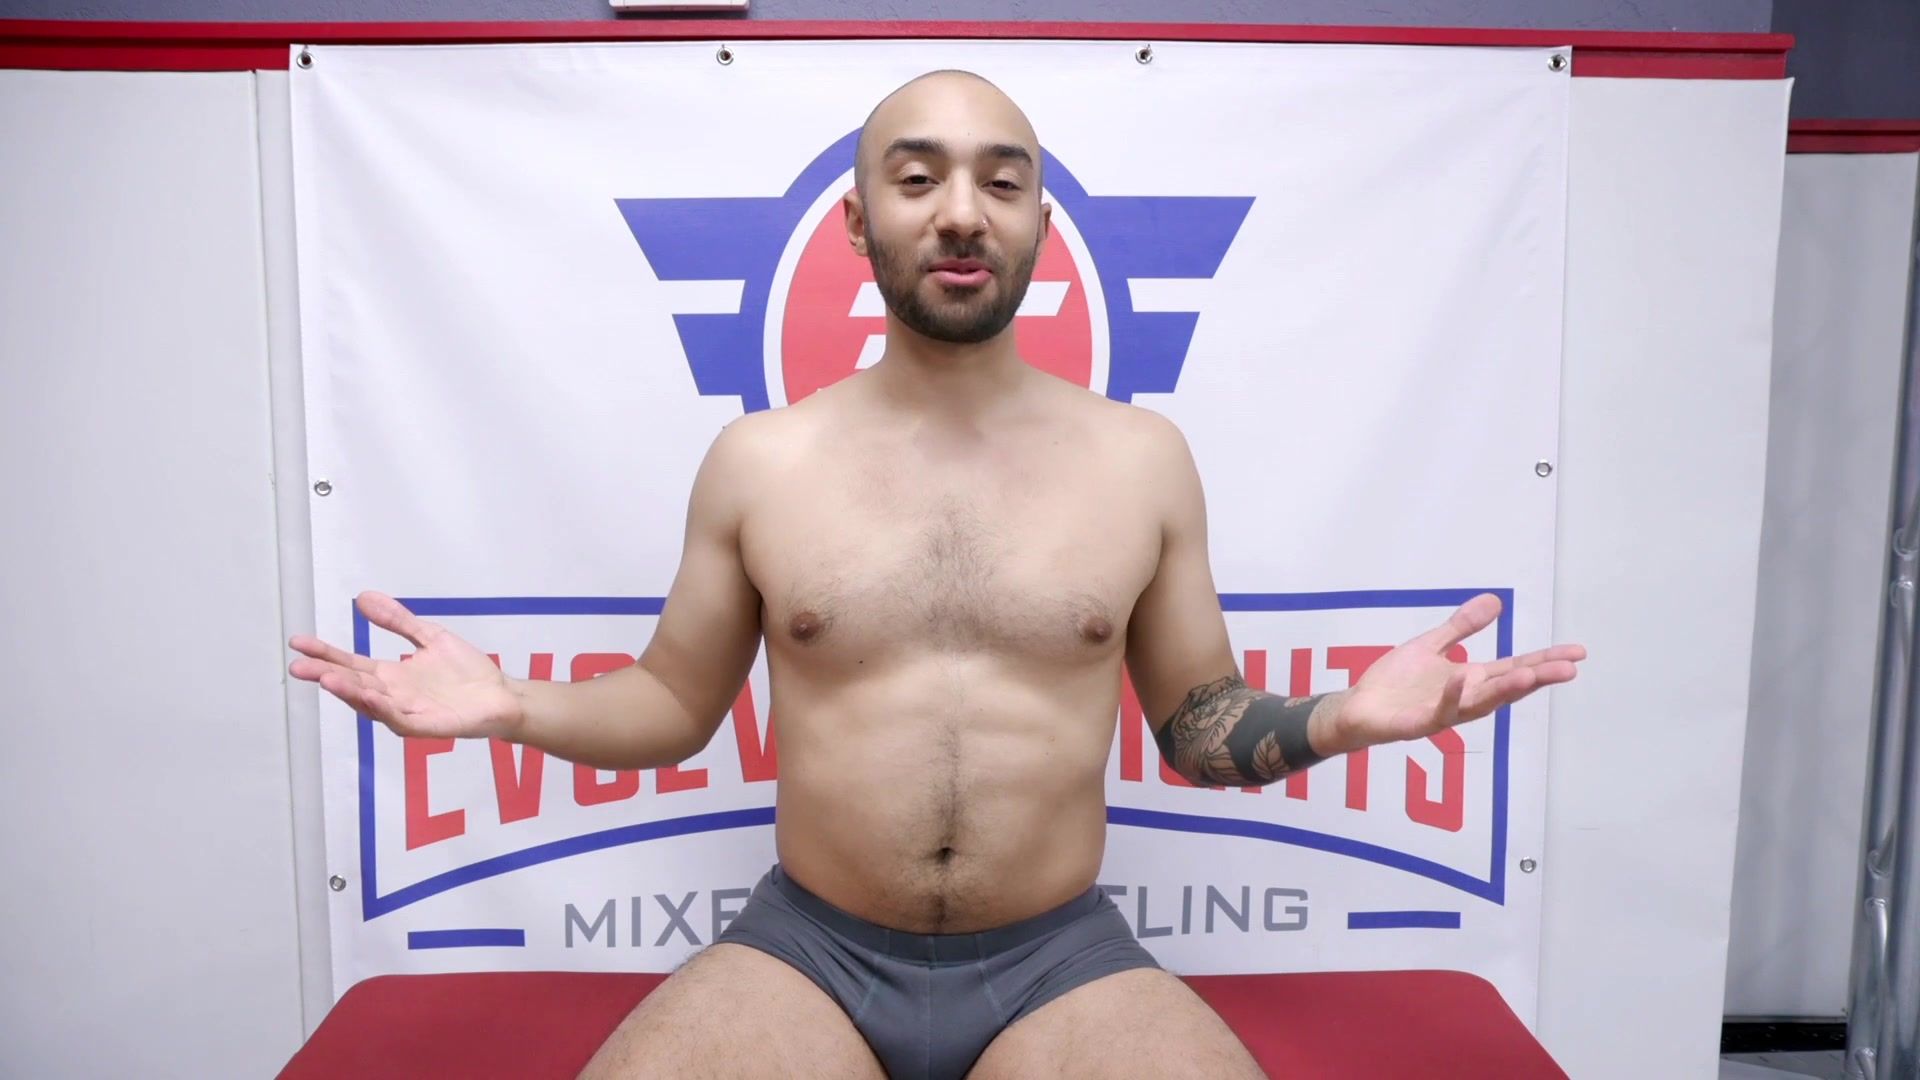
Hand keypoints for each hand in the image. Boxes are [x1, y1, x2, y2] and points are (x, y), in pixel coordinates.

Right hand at [288, 591, 522, 739]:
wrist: (499, 695)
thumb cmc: (465, 671)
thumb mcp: (429, 636)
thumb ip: (397, 621)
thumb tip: (363, 597)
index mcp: (390, 676)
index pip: (350, 663)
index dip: (325, 654)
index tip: (298, 643)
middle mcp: (391, 695)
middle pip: (352, 684)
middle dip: (325, 674)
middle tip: (298, 666)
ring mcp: (406, 712)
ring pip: (371, 703)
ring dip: (349, 692)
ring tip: (327, 678)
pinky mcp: (425, 725)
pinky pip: (399, 718)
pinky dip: (383, 708)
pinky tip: (370, 696)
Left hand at [1320, 593, 1583, 753]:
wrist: (1357, 708)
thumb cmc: (1394, 683)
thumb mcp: (1431, 646)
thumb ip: (1462, 627)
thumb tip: (1496, 601)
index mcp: (1470, 679)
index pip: (1515, 668)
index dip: (1545, 660)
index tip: (1577, 653)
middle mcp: (1464, 698)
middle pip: (1508, 687)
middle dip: (1539, 677)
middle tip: (1570, 668)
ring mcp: (1444, 713)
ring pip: (1481, 703)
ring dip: (1505, 689)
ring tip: (1530, 675)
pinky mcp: (1419, 724)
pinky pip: (1439, 710)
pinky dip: (1451, 695)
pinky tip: (1462, 679)